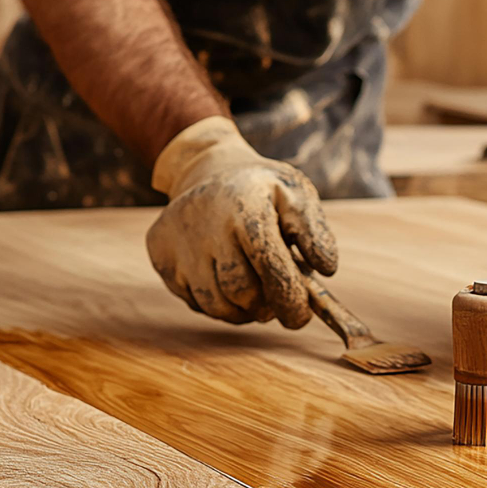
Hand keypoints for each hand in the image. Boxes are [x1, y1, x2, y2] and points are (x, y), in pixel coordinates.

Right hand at [146, 116, 336, 326]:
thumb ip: (315, 232)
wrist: (207, 170)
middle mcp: (205, 222)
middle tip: (277, 301)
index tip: (300, 317)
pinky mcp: (160, 255)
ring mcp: (178, 240)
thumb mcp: (296, 195)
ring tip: (255, 292)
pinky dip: (218, 304)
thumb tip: (326, 269)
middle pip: (241, 293)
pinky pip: (195, 302)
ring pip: (216, 305)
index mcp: (244, 206)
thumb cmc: (262, 191)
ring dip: (242, 310)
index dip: (290, 301)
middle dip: (266, 306)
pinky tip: (227, 281)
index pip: (271, 268)